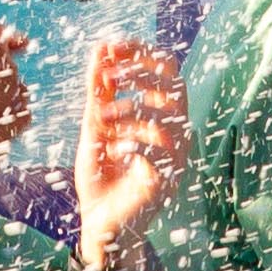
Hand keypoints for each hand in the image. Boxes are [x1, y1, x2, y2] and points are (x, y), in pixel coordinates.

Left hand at [75, 40, 188, 270]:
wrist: (100, 223)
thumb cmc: (102, 176)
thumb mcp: (95, 126)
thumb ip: (101, 91)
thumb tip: (101, 49)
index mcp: (163, 115)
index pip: (167, 70)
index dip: (142, 52)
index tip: (112, 46)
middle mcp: (176, 132)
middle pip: (173, 85)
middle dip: (139, 74)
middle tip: (108, 78)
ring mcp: (175, 156)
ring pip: (165, 115)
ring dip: (128, 110)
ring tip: (100, 121)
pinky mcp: (166, 180)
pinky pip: (156, 150)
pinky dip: (131, 143)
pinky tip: (114, 151)